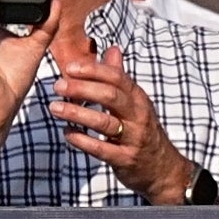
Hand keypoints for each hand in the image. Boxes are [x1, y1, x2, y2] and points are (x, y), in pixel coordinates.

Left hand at [48, 26, 195, 204]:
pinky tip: (67, 134)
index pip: (118, 78)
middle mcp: (138, 116)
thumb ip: (120, 77)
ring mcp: (133, 138)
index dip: (94, 71)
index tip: (71, 67)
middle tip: (59, 85)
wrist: (163, 169)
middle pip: (112, 96)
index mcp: (138, 99)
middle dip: (83, 89)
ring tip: (55, 108)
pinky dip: (82, 141)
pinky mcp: (125, 158)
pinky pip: (102, 149)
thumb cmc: (143, 132)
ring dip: (77, 114)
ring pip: (104, 122)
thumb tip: (112, 49)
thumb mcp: (136, 103)